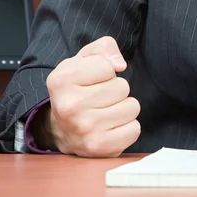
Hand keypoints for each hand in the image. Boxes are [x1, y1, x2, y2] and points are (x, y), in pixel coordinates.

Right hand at [42, 36, 140, 156]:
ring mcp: (84, 130)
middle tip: (100, 98)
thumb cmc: (78, 90)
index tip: (93, 80)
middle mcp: (69, 107)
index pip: (107, 66)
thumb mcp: (83, 61)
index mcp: (61, 81)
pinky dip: (127, 127)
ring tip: (106, 112)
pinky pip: (135, 129)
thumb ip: (104, 48)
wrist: (61, 130)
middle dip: (116, 90)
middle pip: (123, 87)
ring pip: (132, 107)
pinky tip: (111, 127)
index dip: (106, 71)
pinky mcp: (99, 147)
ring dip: (124, 108)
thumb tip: (119, 64)